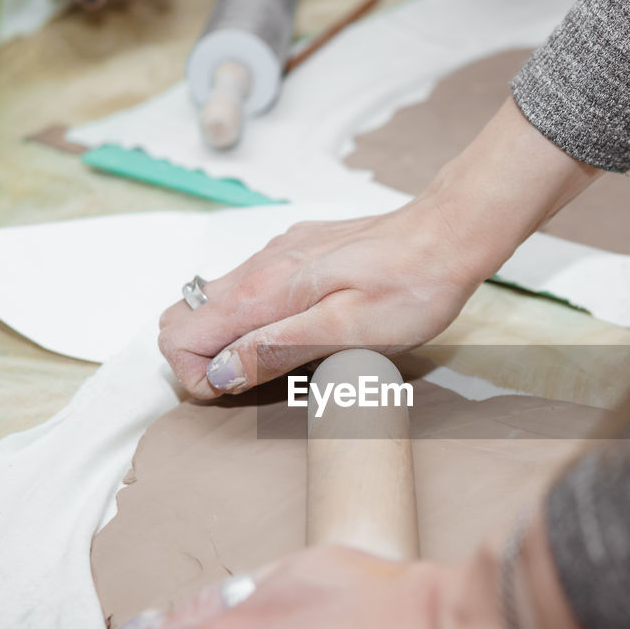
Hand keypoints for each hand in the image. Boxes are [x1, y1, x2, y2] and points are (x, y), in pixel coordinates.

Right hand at [157, 98, 601, 397]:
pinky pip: (249, 285)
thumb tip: (218, 372)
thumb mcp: (346, 333)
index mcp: (265, 290)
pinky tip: (293, 331)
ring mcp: (277, 254)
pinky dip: (250, 317)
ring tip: (273, 364)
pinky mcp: (299, 250)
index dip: (193, 374)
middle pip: (185, 314)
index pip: (181, 333)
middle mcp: (261, 265)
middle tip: (244, 384)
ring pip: (216, 300)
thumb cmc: (409, 289)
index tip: (230, 394)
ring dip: (225, 339)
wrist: (448, 234)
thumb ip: (275, 349)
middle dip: (199, 358)